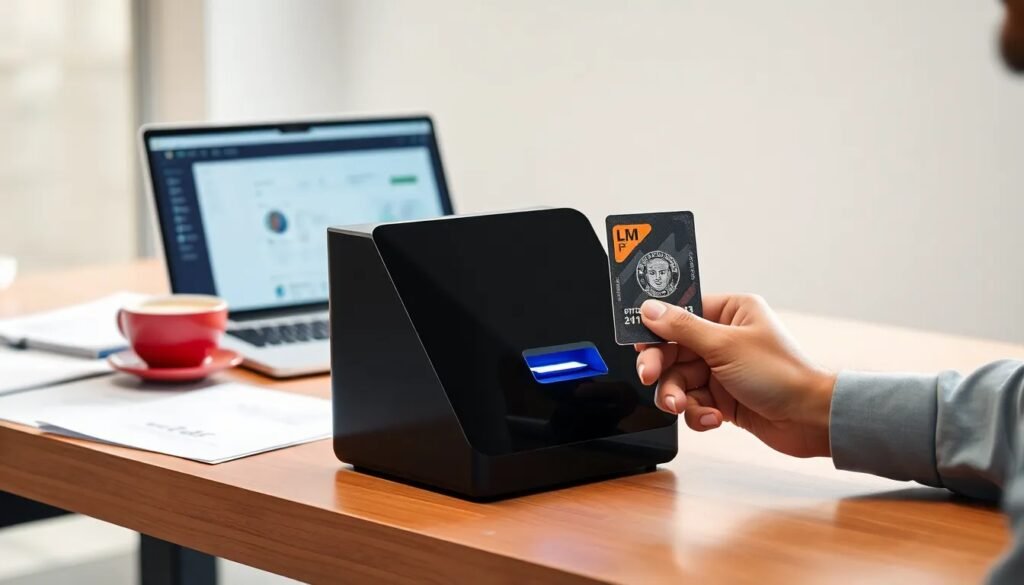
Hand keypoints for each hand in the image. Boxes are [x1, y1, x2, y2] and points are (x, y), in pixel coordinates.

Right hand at [635, 294, 835, 457]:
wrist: (811, 420)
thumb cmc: (782, 375)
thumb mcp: (725, 345)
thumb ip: (682, 328)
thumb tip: (649, 309)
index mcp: (730, 312)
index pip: (679, 314)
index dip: (656, 329)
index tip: (637, 343)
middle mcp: (724, 338)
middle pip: (672, 350)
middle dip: (662, 368)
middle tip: (650, 378)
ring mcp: (722, 369)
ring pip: (679, 380)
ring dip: (677, 396)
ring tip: (684, 407)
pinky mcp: (722, 398)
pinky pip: (693, 402)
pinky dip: (698, 414)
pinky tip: (714, 419)